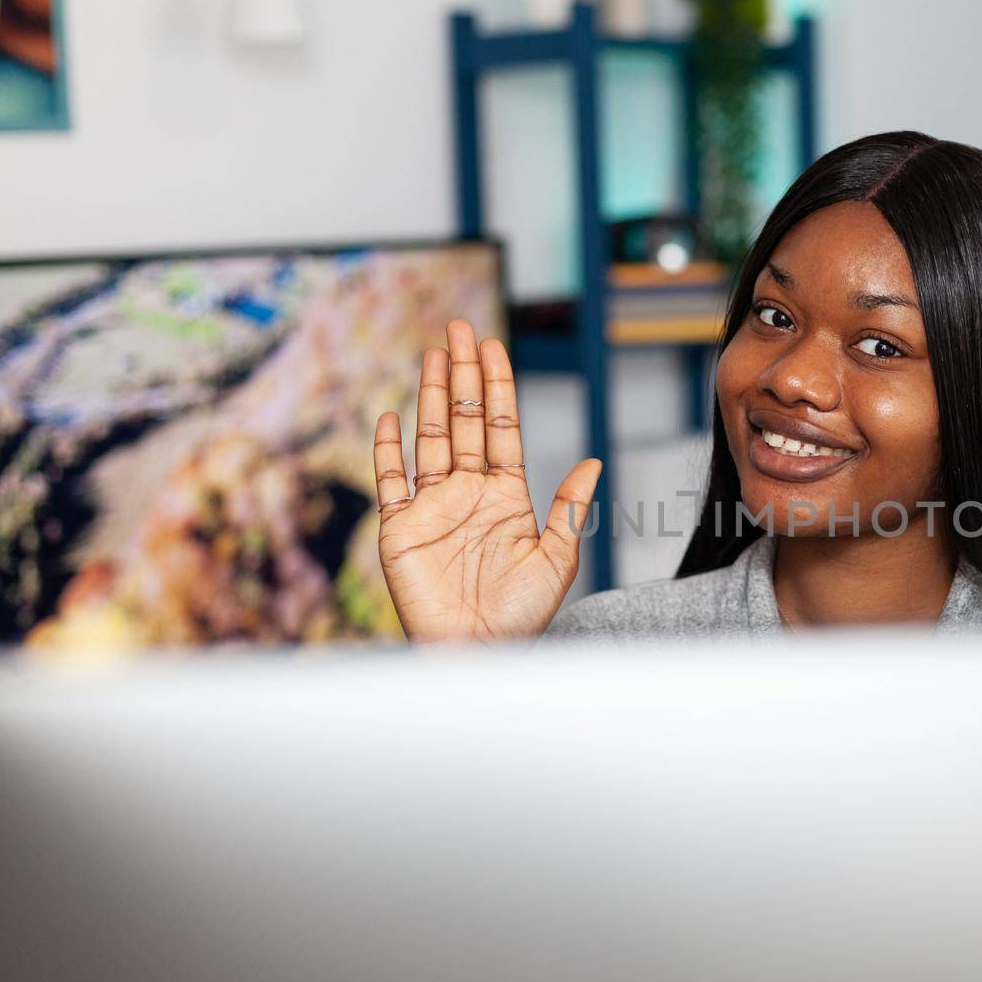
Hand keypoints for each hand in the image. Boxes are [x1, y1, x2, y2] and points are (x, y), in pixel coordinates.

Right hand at [373, 320, 600, 642]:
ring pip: (430, 438)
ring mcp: (432, 508)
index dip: (496, 387)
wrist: (477, 653)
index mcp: (507, 496)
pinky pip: (391, 480)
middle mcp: (469, 494)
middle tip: (460, 328)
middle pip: (464, 422)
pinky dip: (388, 448)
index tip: (492, 347)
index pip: (501, 428)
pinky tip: (390, 415)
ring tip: (434, 354)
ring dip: (432, 397)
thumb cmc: (520, 615)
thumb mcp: (556, 558)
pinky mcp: (400, 528)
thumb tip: (594, 460)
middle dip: (463, 375)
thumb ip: (569, 507)